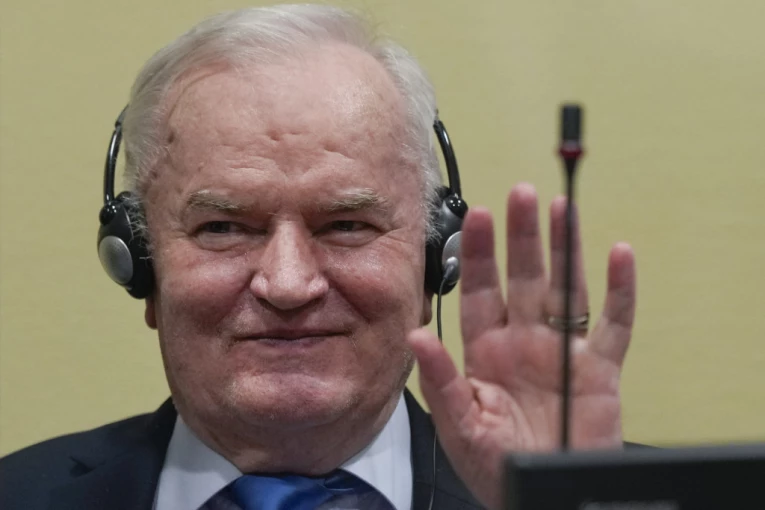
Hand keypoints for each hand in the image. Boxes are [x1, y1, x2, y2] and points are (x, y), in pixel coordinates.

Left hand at [407, 183, 635, 509]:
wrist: (537, 492)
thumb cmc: (494, 464)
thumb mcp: (459, 423)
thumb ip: (441, 378)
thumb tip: (416, 335)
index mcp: (486, 350)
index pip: (480, 289)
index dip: (478, 252)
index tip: (477, 215)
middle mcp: (524, 341)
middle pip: (526, 277)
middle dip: (522, 237)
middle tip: (521, 194)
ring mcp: (563, 351)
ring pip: (567, 289)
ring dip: (566, 250)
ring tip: (563, 208)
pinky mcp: (600, 370)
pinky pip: (614, 325)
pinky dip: (620, 291)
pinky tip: (619, 256)